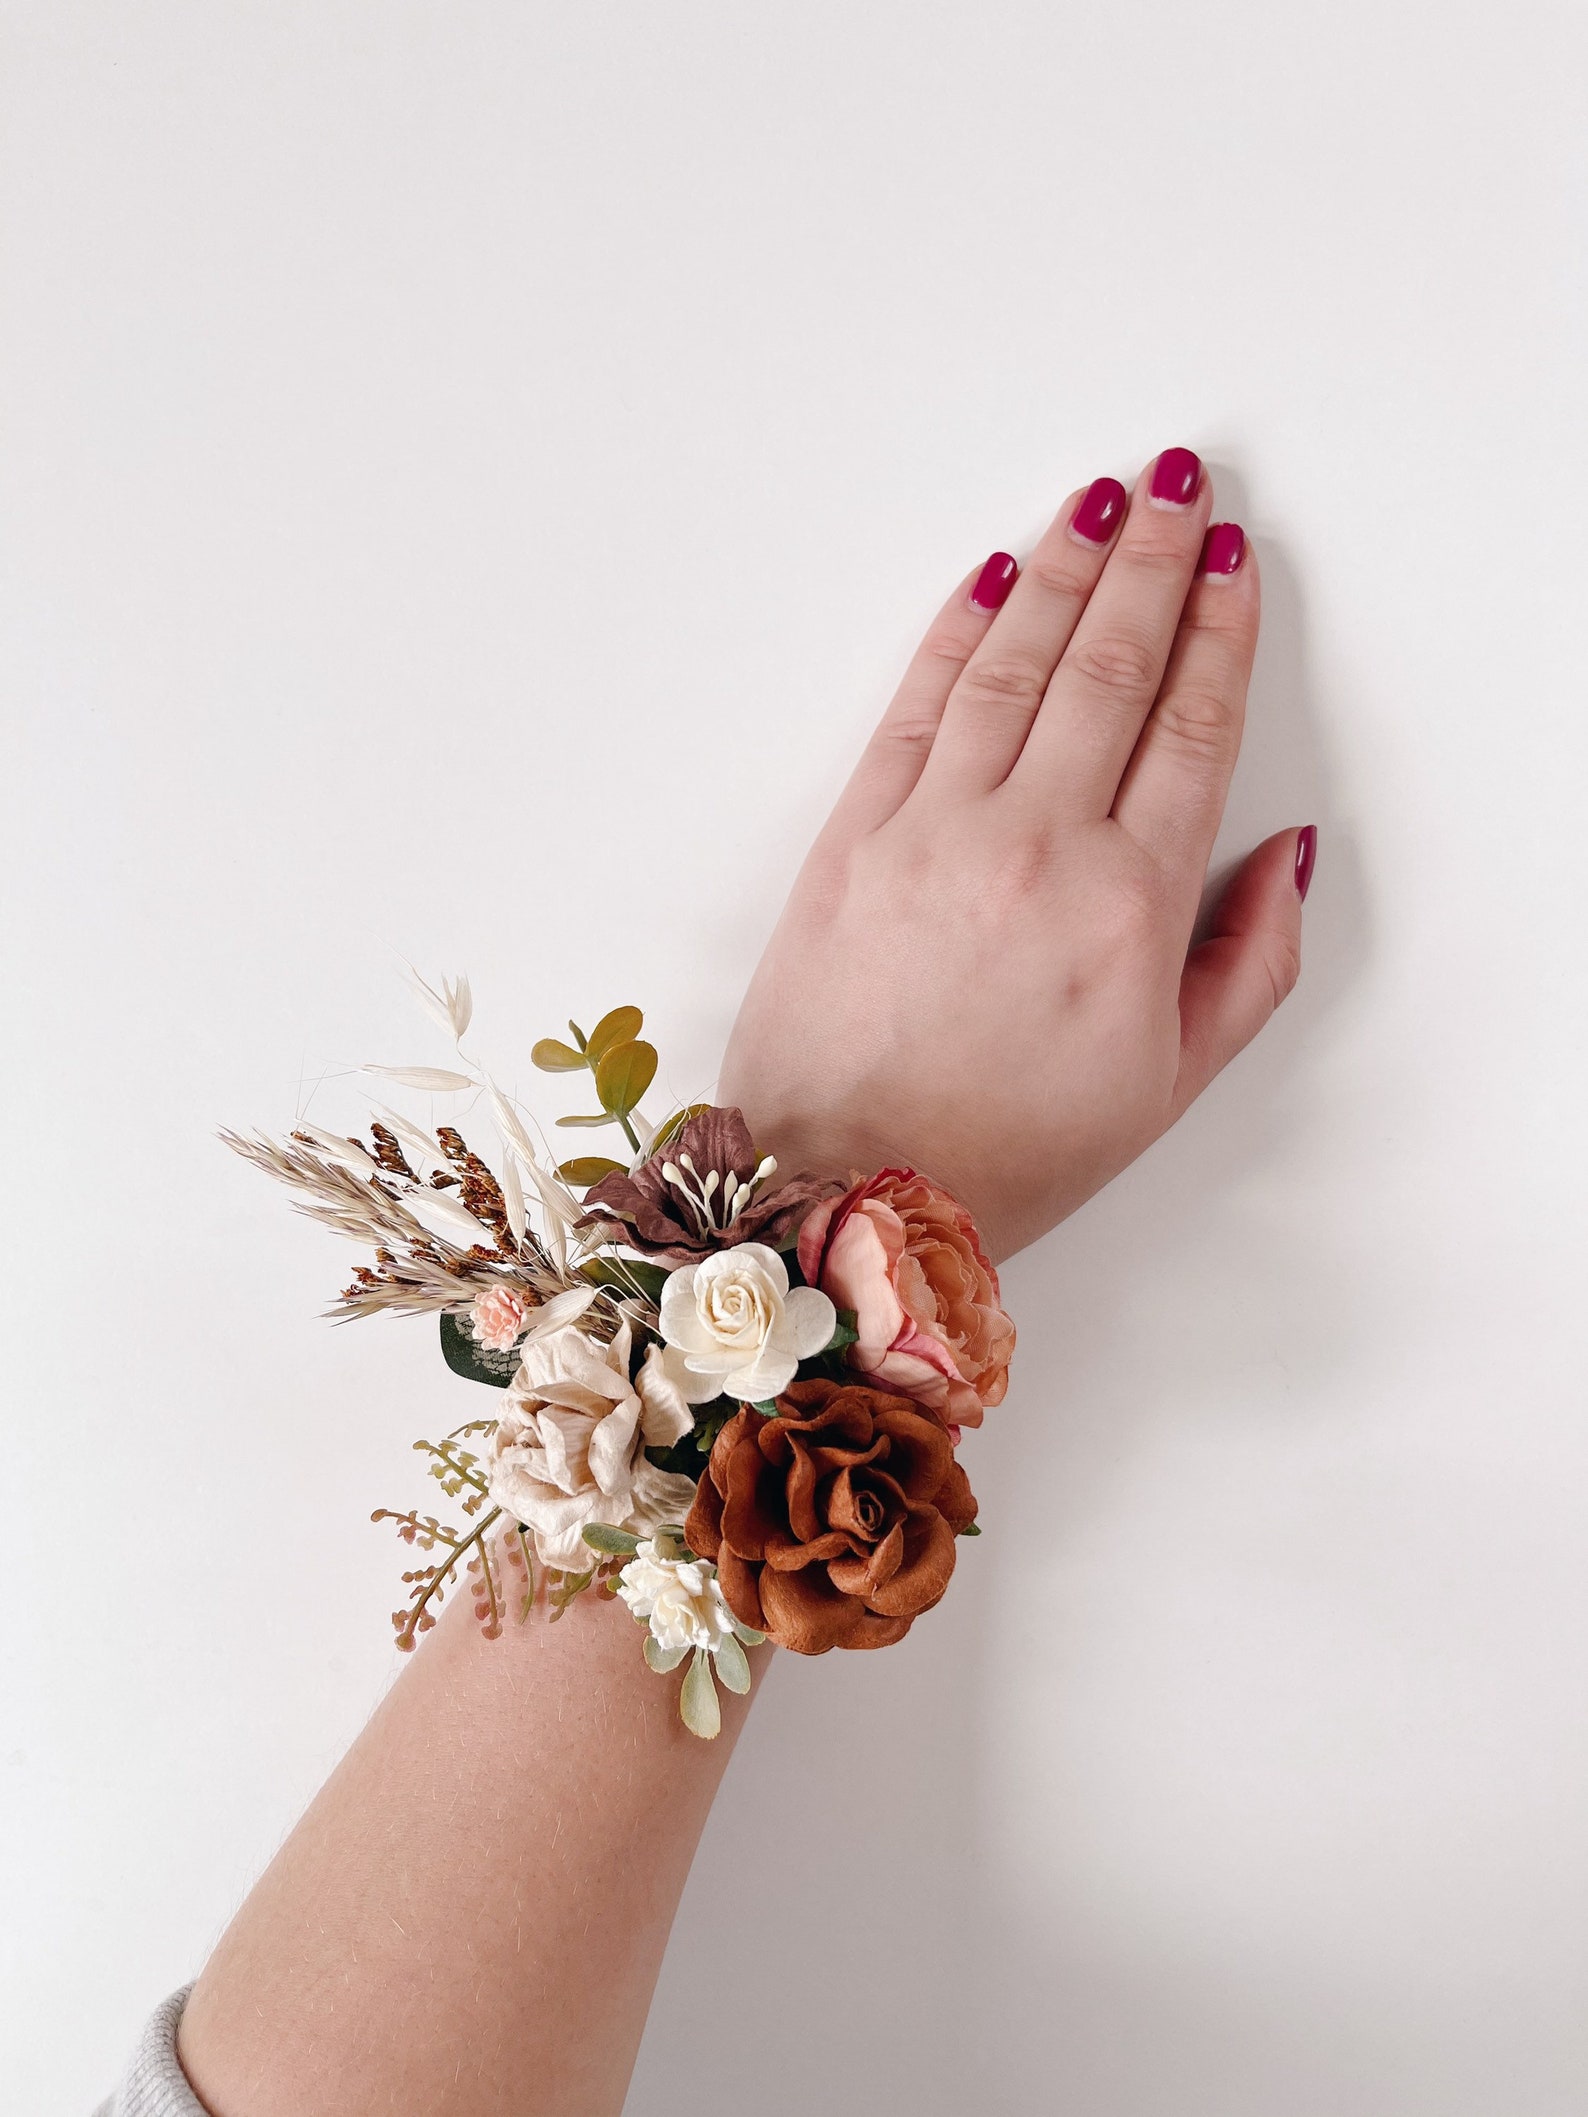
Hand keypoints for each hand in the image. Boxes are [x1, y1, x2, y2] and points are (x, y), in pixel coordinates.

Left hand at [720, 449, 1312, 1263]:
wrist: (849, 1189)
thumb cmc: (1008, 1151)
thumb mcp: (1170, 1083)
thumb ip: (1249, 959)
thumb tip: (1285, 852)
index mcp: (1129, 906)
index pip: (1190, 727)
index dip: (1217, 632)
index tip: (1230, 565)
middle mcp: (1036, 845)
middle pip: (1109, 667)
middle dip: (1150, 564)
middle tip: (1178, 489)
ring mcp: (935, 830)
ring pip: (1015, 664)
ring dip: (1062, 569)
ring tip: (1097, 502)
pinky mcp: (852, 836)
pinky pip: (914, 706)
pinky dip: (955, 633)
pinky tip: (989, 581)